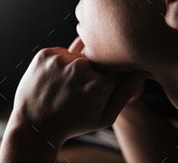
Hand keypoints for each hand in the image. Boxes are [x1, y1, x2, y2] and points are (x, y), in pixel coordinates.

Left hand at [10, 37, 145, 145]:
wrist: (35, 125)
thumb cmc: (73, 123)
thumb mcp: (104, 116)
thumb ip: (126, 92)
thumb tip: (142, 70)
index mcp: (99, 83)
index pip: (116, 70)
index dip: (109, 80)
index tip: (99, 90)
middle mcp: (80, 67)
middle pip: (97, 59)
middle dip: (93, 72)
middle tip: (78, 90)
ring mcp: (60, 59)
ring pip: (79, 53)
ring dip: (77, 65)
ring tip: (66, 86)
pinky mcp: (45, 54)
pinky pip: (62, 51)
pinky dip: (61, 61)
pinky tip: (56, 79)